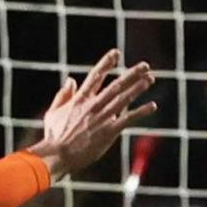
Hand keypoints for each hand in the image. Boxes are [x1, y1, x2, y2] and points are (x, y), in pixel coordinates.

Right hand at [26, 50, 156, 178]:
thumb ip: (63, 95)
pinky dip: (141, 112)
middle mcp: (93, 105)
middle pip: (116, 85)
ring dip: (139, 88)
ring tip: (151, 79)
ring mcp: (102, 117)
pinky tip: (153, 105)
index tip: (116, 53)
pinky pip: (128, 119)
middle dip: (132, 74)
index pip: (95, 76)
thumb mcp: (53, 111)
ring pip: (124, 99)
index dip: (106, 63)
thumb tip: (70, 79)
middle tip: (145, 65)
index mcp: (80, 99)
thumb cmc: (55, 135)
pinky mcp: (109, 131)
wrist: (58, 154)